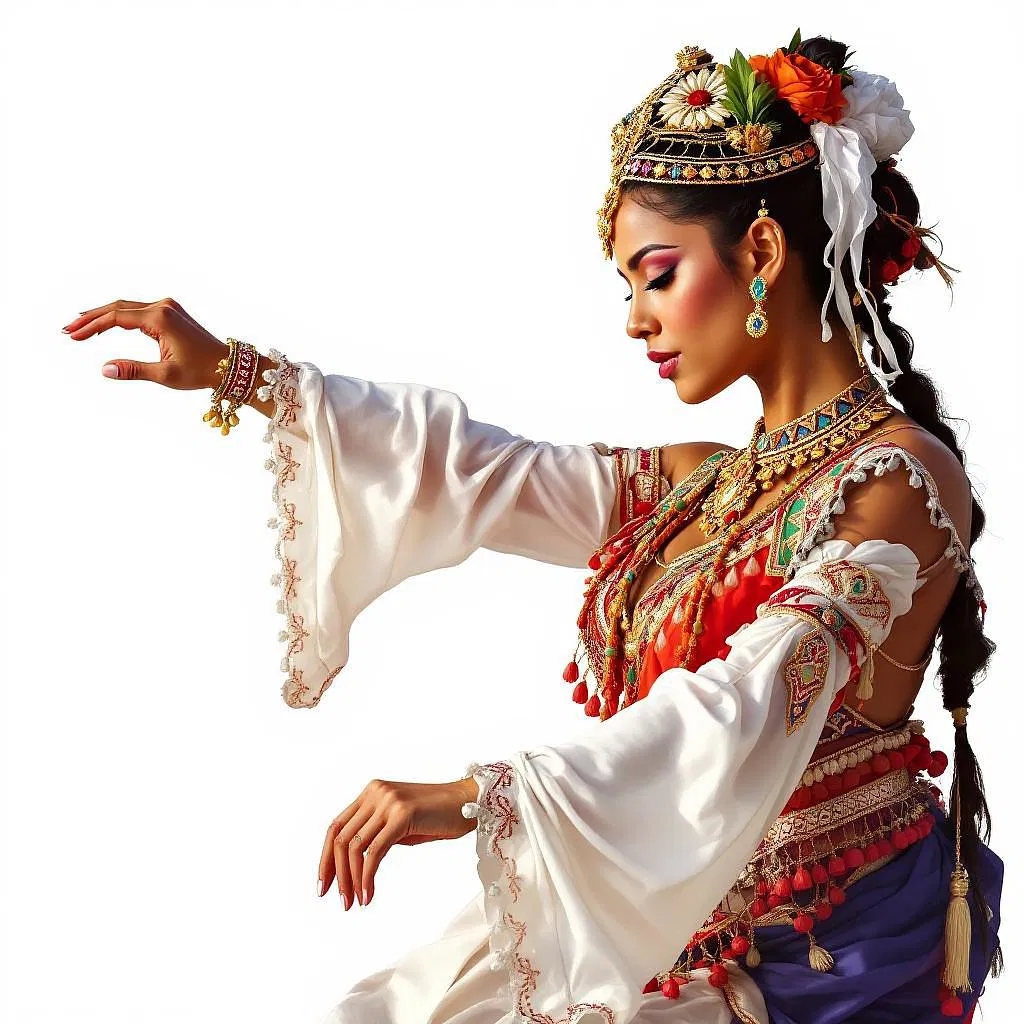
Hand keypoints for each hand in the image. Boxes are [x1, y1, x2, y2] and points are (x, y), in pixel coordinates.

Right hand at [62, 297, 227, 389]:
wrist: (229, 365)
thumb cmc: (201, 371)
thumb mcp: (166, 375)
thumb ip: (134, 370)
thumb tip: (104, 370)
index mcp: (160, 318)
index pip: (116, 318)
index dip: (91, 326)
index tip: (72, 336)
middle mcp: (163, 306)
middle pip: (117, 307)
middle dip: (91, 319)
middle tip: (68, 330)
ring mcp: (167, 306)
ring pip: (126, 307)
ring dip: (103, 316)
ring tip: (80, 327)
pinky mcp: (170, 311)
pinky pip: (138, 310)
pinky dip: (119, 316)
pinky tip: (105, 323)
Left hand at [318, 775, 478, 909]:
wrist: (470, 802)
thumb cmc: (438, 816)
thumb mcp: (400, 822)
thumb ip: (378, 832)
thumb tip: (356, 860)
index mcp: (371, 792)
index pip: (336, 826)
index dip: (325, 858)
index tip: (324, 885)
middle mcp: (375, 793)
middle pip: (340, 838)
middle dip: (336, 874)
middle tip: (340, 901)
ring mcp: (388, 802)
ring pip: (354, 847)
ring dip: (351, 880)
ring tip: (355, 902)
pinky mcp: (402, 815)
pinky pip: (374, 852)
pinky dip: (367, 877)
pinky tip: (369, 895)